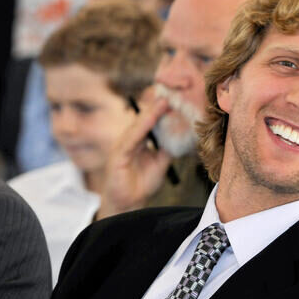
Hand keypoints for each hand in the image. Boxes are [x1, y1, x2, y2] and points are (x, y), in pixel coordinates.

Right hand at [96, 96, 171, 219]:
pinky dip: (141, 127)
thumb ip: (167, 150)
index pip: (150, 122)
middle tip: (171, 94)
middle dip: (157, 107)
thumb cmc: (141, 184)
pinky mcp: (118, 155)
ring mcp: (122, 146)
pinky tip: (150, 118)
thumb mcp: (160, 164)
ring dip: (150, 113)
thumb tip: (180, 137)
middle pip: (143, 120)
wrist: (129, 204)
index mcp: (139, 142)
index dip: (161, 111)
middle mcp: (129, 140)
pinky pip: (131, 138)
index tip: (175, 100)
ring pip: (138, 126)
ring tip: (163, 102)